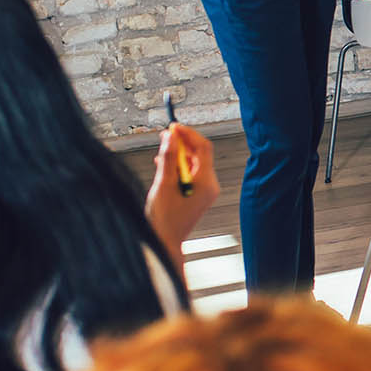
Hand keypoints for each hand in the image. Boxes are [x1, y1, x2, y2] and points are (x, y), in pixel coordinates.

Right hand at [145, 124, 217, 269]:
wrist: (165, 243)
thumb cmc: (164, 219)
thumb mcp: (163, 185)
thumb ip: (167, 159)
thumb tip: (170, 138)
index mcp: (205, 182)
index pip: (203, 148)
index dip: (188, 134)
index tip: (173, 127)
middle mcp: (209, 186)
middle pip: (200, 155)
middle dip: (183, 143)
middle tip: (165, 135)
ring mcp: (205, 192)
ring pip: (194, 164)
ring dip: (178, 155)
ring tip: (161, 149)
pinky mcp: (198, 196)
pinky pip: (191, 174)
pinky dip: (178, 167)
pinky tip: (163, 165)